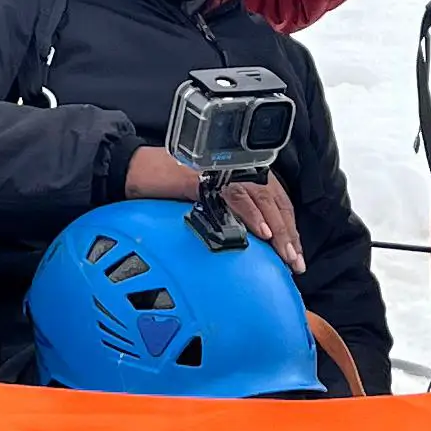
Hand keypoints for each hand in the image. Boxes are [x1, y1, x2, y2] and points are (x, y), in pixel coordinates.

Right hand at [123, 150, 304, 270]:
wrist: (134, 169)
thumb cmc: (167, 185)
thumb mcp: (206, 202)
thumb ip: (228, 215)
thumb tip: (250, 243)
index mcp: (241, 173)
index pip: (276, 201)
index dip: (288, 228)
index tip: (295, 254)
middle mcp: (237, 168)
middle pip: (275, 202)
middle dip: (289, 234)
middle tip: (295, 262)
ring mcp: (223, 170)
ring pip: (262, 200)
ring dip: (277, 229)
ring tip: (286, 254)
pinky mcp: (209, 176)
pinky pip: (236, 197)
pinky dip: (252, 215)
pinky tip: (262, 233)